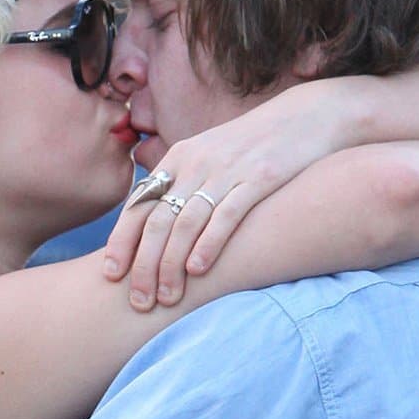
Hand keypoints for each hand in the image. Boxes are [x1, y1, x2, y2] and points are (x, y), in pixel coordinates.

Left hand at [102, 80, 351, 309]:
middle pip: (158, 221)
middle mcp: (196, 163)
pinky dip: (208, 244)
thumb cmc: (254, 147)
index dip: (122, 241)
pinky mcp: (259, 179)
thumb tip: (158, 229)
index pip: (139, 205)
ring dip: (172, 264)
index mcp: (178, 158)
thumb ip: (184, 188)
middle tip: (140, 302)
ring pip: (186, 223)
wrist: (307, 116)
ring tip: (167, 298)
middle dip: (144, 265)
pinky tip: (197, 271)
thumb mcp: (211, 159)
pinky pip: (226, 215)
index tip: (111, 276)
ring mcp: (227, 170)